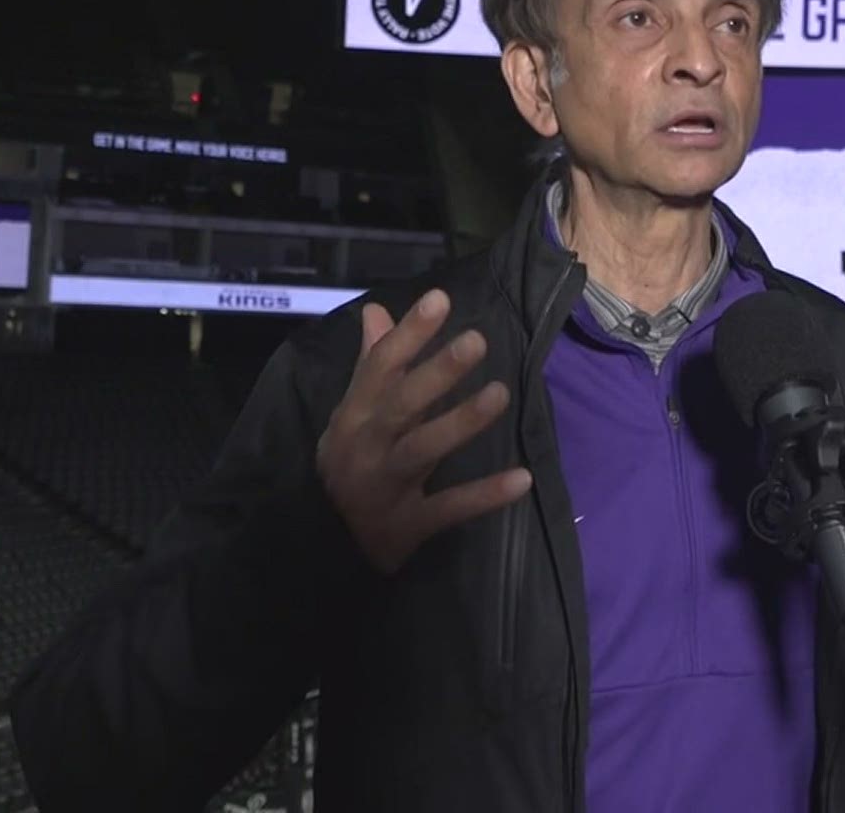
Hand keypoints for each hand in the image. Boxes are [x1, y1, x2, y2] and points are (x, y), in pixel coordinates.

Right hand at [316, 289, 531, 573]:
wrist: (324, 545)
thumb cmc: (349, 467)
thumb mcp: (352, 416)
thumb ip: (371, 366)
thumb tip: (376, 310)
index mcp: (354, 416)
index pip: (380, 366)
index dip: (409, 333)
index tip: (441, 298)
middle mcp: (366, 445)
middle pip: (402, 404)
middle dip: (437, 372)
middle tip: (477, 340)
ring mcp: (385, 486)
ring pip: (422, 450)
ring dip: (461, 422)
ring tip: (500, 393)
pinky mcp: (406, 525)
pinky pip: (448, 508)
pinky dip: (484, 495)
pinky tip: (521, 479)